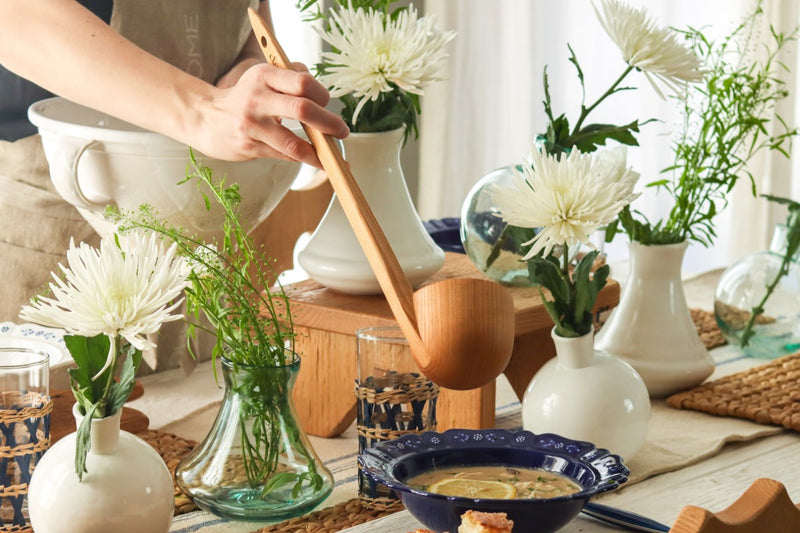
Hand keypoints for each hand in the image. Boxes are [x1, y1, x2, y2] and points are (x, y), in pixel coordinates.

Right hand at [195, 62, 348, 167]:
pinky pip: (284, 155)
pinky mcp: (249, 147)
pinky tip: (316, 161)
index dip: (321, 94)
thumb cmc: (245, 97)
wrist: (205, 118)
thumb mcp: (263, 77)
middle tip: (343, 131)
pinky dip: (303, 159)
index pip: (302, 82)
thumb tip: (320, 89)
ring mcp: (252, 125)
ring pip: (294, 143)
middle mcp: (257, 98)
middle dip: (329, 123)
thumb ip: (292, 76)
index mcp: (264, 75)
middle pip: (303, 110)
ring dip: (319, 153)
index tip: (327, 104)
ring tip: (333, 158)